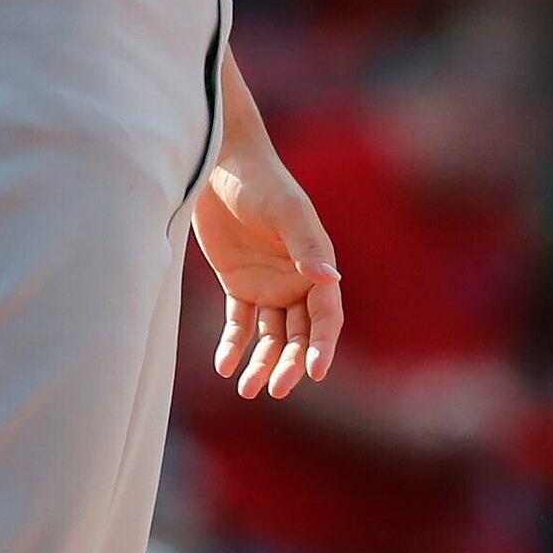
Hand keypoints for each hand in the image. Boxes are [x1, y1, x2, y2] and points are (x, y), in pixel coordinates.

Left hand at [192, 135, 346, 398]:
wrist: (221, 163)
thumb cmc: (261, 182)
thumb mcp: (286, 212)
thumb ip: (306, 246)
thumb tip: (331, 280)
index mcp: (317, 266)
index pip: (326, 317)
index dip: (322, 345)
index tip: (314, 372)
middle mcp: (296, 281)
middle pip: (298, 334)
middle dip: (290, 363)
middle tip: (277, 389)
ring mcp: (267, 284)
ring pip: (270, 336)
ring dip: (262, 363)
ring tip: (248, 389)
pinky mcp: (239, 284)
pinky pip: (240, 324)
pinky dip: (233, 345)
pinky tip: (223, 366)